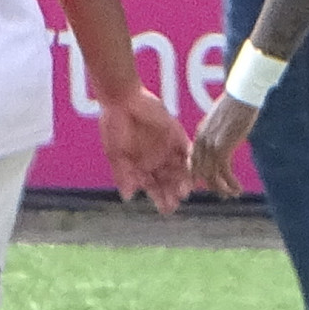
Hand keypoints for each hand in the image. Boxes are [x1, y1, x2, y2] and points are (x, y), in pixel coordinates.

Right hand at [100, 86, 191, 213]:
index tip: (166, 210)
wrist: (122, 100)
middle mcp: (156, 160)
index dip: (161, 199)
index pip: (154, 188)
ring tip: (186, 189)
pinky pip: (188, 149)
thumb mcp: (115, 154)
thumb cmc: (113, 127)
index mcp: (141, 167)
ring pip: (180, 169)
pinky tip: (194, 170)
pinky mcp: (176, 134)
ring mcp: (167, 148)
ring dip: (184, 179)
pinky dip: (192, 159)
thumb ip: (123, 175)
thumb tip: (128, 197)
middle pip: (170, 181)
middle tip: (178, 201)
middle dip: (174, 192)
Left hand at [187, 93, 260, 198]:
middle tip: (223, 193)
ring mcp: (210, 146)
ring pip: (212, 175)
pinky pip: (223, 173)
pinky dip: (230, 183)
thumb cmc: (236, 105)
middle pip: (201, 171)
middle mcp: (201, 141)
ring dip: (222, 188)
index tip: (208, 183)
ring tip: (233, 194)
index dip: (199, 174)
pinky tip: (238, 189)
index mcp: (200, 134)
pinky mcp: (222, 148)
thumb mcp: (221, 120)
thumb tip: (224, 139)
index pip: (193, 160)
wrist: (241, 97)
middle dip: (212, 185)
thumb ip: (218, 132)